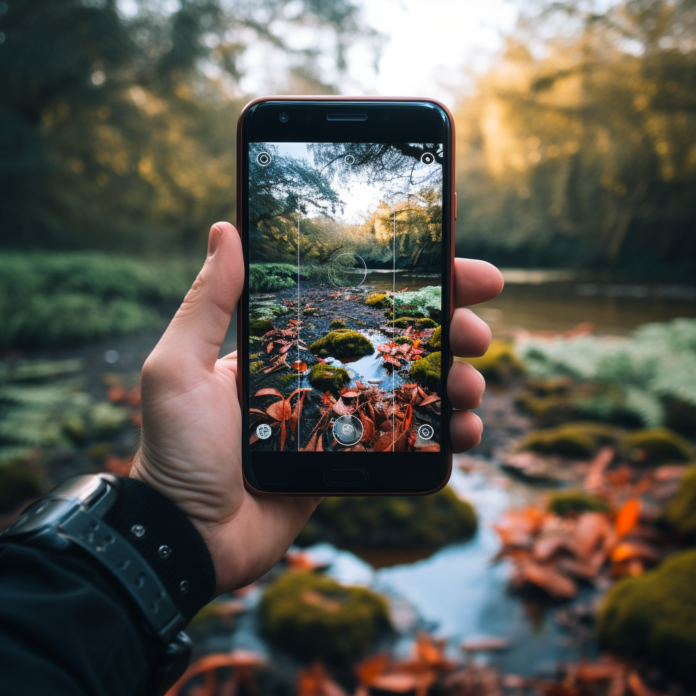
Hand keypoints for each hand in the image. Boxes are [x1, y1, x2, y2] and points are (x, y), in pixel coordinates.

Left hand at [131, 222, 502, 594]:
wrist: (187, 535)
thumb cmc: (178, 450)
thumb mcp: (180, 367)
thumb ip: (208, 302)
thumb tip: (226, 229)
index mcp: (292, 347)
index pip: (361, 302)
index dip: (414, 283)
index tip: (462, 267)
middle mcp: (325, 377)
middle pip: (402, 342)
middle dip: (450, 329)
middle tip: (477, 332)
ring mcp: (344, 421)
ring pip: (417, 390)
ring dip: (457, 381)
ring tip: (471, 385)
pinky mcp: (355, 462)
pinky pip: (412, 443)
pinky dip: (448, 435)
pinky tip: (467, 431)